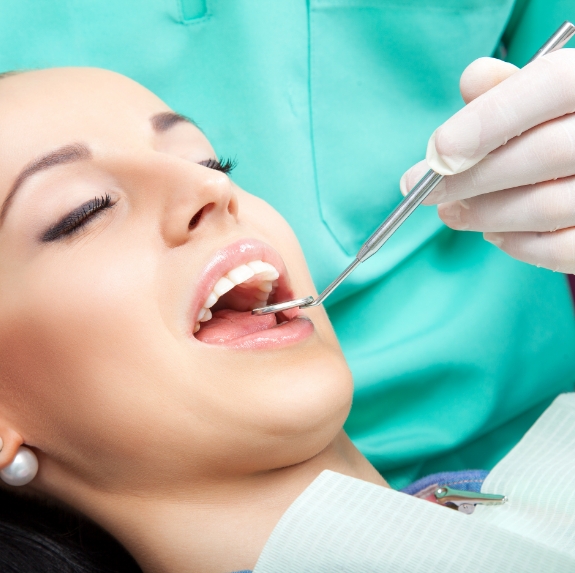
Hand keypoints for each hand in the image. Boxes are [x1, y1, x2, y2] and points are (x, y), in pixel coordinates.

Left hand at [400, 51, 574, 273]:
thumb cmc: (559, 127)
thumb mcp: (541, 96)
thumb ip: (506, 89)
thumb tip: (472, 80)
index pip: (552, 84)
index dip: (488, 119)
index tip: (437, 151)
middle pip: (544, 154)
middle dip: (470, 178)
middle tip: (424, 191)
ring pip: (547, 207)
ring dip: (483, 214)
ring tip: (450, 212)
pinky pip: (561, 249)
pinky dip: (516, 244)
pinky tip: (492, 233)